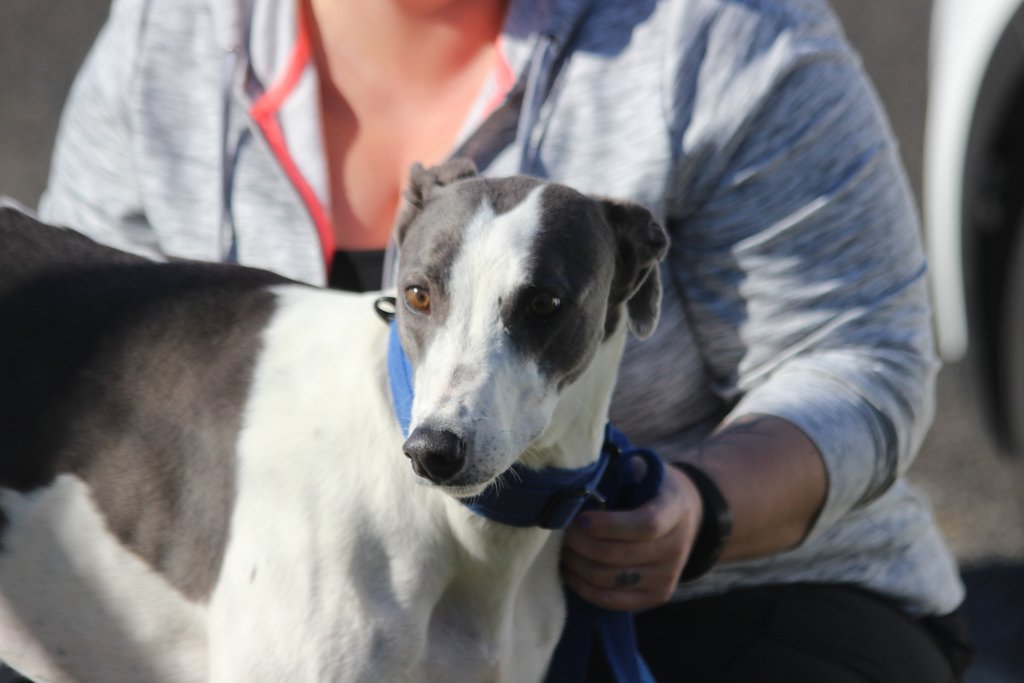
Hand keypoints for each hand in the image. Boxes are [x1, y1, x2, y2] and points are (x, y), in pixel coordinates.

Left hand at [561, 462, 701, 611]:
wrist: (683, 515)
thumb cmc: (648, 487)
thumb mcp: (640, 471)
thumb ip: (617, 474)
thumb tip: (577, 482)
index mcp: (674, 509)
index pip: (646, 525)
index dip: (609, 525)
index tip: (580, 519)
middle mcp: (677, 547)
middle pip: (619, 555)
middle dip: (580, 544)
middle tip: (559, 532)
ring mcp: (668, 576)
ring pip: (611, 580)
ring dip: (578, 565)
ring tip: (561, 549)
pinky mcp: (656, 596)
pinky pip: (613, 600)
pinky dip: (585, 587)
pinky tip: (570, 570)